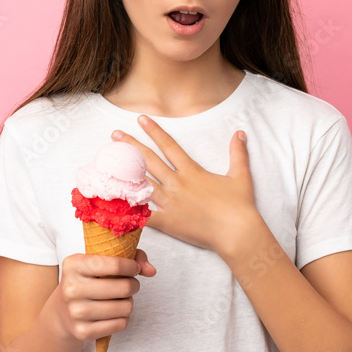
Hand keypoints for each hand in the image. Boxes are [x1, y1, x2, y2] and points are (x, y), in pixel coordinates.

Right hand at [53, 248, 155, 342]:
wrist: (61, 311)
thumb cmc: (87, 280)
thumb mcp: (100, 260)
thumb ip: (131, 257)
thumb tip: (151, 271)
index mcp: (73, 265)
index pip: (115, 264)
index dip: (132, 266)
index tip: (134, 268)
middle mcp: (71, 289)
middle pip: (124, 288)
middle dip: (134, 285)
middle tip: (130, 285)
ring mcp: (76, 312)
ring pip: (125, 307)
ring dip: (129, 302)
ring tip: (121, 298)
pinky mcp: (83, 332)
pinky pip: (121, 324)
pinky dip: (123, 317)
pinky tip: (115, 312)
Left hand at [112, 115, 260, 255]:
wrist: (237, 232)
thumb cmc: (240, 205)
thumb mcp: (240, 174)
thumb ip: (237, 152)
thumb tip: (240, 133)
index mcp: (192, 171)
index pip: (169, 146)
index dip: (154, 131)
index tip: (141, 119)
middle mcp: (178, 184)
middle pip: (149, 161)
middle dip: (131, 146)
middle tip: (115, 135)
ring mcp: (171, 203)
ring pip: (143, 184)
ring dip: (125, 172)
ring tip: (110, 163)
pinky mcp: (169, 222)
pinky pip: (146, 215)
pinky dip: (131, 210)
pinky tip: (115, 204)